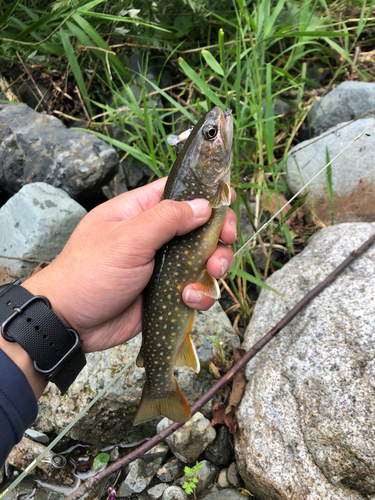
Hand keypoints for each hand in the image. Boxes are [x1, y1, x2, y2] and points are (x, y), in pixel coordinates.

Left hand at [23, 178, 236, 353]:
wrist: (72, 323)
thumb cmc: (89, 273)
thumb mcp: (126, 239)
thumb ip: (165, 219)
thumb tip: (202, 205)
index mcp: (141, 212)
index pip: (180, 193)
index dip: (207, 197)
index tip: (226, 209)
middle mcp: (156, 236)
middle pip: (201, 228)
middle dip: (217, 239)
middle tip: (222, 248)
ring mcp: (164, 265)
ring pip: (204, 260)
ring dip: (213, 269)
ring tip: (207, 277)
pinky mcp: (168, 292)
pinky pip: (197, 288)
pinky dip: (200, 295)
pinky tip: (187, 299)